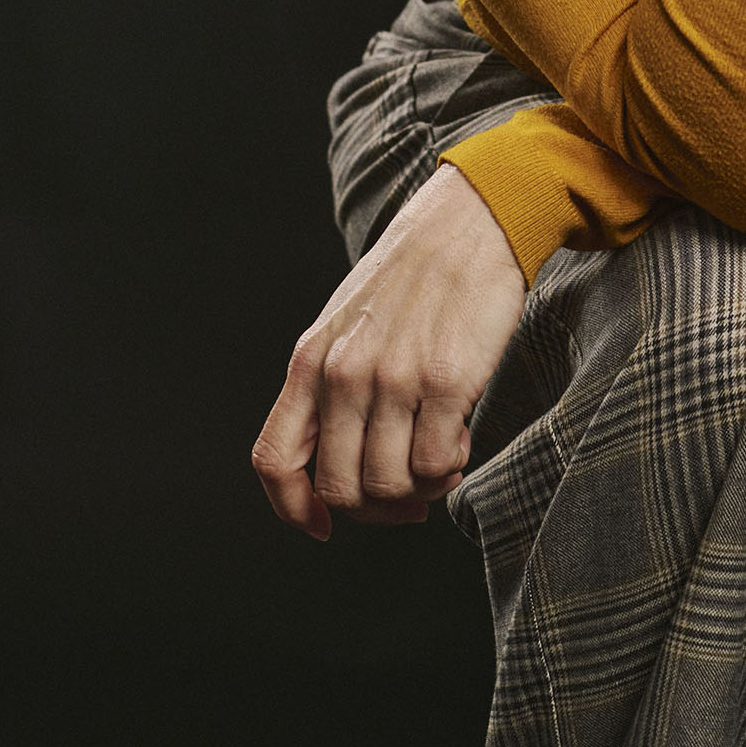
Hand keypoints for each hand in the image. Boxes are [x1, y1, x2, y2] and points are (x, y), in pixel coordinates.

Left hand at [251, 161, 525, 539]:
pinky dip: (449, 466)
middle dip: (377, 506)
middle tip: (409, 491)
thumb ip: (329, 383)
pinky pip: (434, 465)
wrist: (471, 220)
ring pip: (388, 486)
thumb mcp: (347, 323)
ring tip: (440, 455)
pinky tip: (461, 435)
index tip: (322, 526)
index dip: (292, 508)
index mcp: (311, 359)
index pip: (274, 459)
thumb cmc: (414, 276)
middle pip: (339, 488)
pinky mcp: (445, 380)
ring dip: (419, 489)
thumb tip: (335, 467)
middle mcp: (344, 373)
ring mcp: (393, 378)